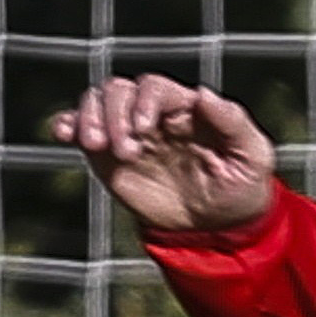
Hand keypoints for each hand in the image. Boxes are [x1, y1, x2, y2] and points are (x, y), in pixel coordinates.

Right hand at [47, 74, 278, 234]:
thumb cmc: (243, 186)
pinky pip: (81, 131)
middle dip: (115, 115)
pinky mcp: (109, 158)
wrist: (218, 229)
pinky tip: (63, 133)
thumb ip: (232, 122)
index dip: (144, 101)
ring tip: (97, 147)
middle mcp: (154, 114)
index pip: (154, 87)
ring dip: (90, 118)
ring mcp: (129, 133)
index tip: (144, 131)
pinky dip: (68, 124)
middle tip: (127, 152)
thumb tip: (203, 94)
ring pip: (97, 103)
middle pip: (119, 90)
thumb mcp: (252, 156)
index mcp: (187, 107)